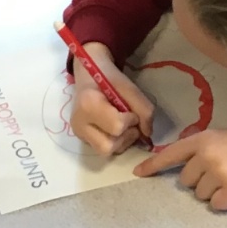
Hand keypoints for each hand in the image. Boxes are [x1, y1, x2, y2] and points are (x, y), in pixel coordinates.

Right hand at [69, 43, 154, 157]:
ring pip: (106, 152)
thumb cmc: (109, 79)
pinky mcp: (82, 139)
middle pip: (109, 147)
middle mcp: (79, 123)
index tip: (131, 110)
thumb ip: (144, 108)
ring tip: (124, 126)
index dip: (131, 120)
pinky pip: (103, 150)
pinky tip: (117, 129)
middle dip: (125, 137)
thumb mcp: (130, 87)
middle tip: (130, 122)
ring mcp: (79, 133)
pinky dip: (115, 142)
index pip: (117, 126)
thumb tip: (148, 134)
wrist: (88, 75)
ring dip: (122, 141)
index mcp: (88, 104)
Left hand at [134, 129, 226, 210]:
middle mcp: (206, 154)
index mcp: (204, 139)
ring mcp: (218, 173)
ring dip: (215, 192)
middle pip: (186, 181)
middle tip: (225, 173)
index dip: (153, 165)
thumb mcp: (226, 138)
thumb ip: (204, 148)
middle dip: (201, 181)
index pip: (171, 153)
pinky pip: (216, 205)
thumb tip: (185, 166)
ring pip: (201, 195)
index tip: (138, 173)